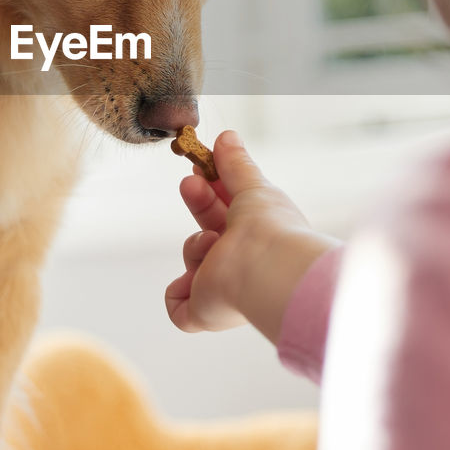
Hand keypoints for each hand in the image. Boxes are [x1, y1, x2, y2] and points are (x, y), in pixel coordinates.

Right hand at [165, 131, 337, 342]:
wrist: (267, 266)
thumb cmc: (270, 227)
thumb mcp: (253, 185)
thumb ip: (237, 164)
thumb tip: (226, 136)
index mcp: (259, 237)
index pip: (229, 211)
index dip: (212, 188)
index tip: (198, 166)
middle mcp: (243, 264)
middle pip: (209, 230)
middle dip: (199, 202)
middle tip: (191, 182)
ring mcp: (224, 291)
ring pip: (193, 262)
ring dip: (197, 246)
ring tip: (212, 242)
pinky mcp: (205, 313)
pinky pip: (178, 307)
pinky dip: (182, 292)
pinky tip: (200, 277)